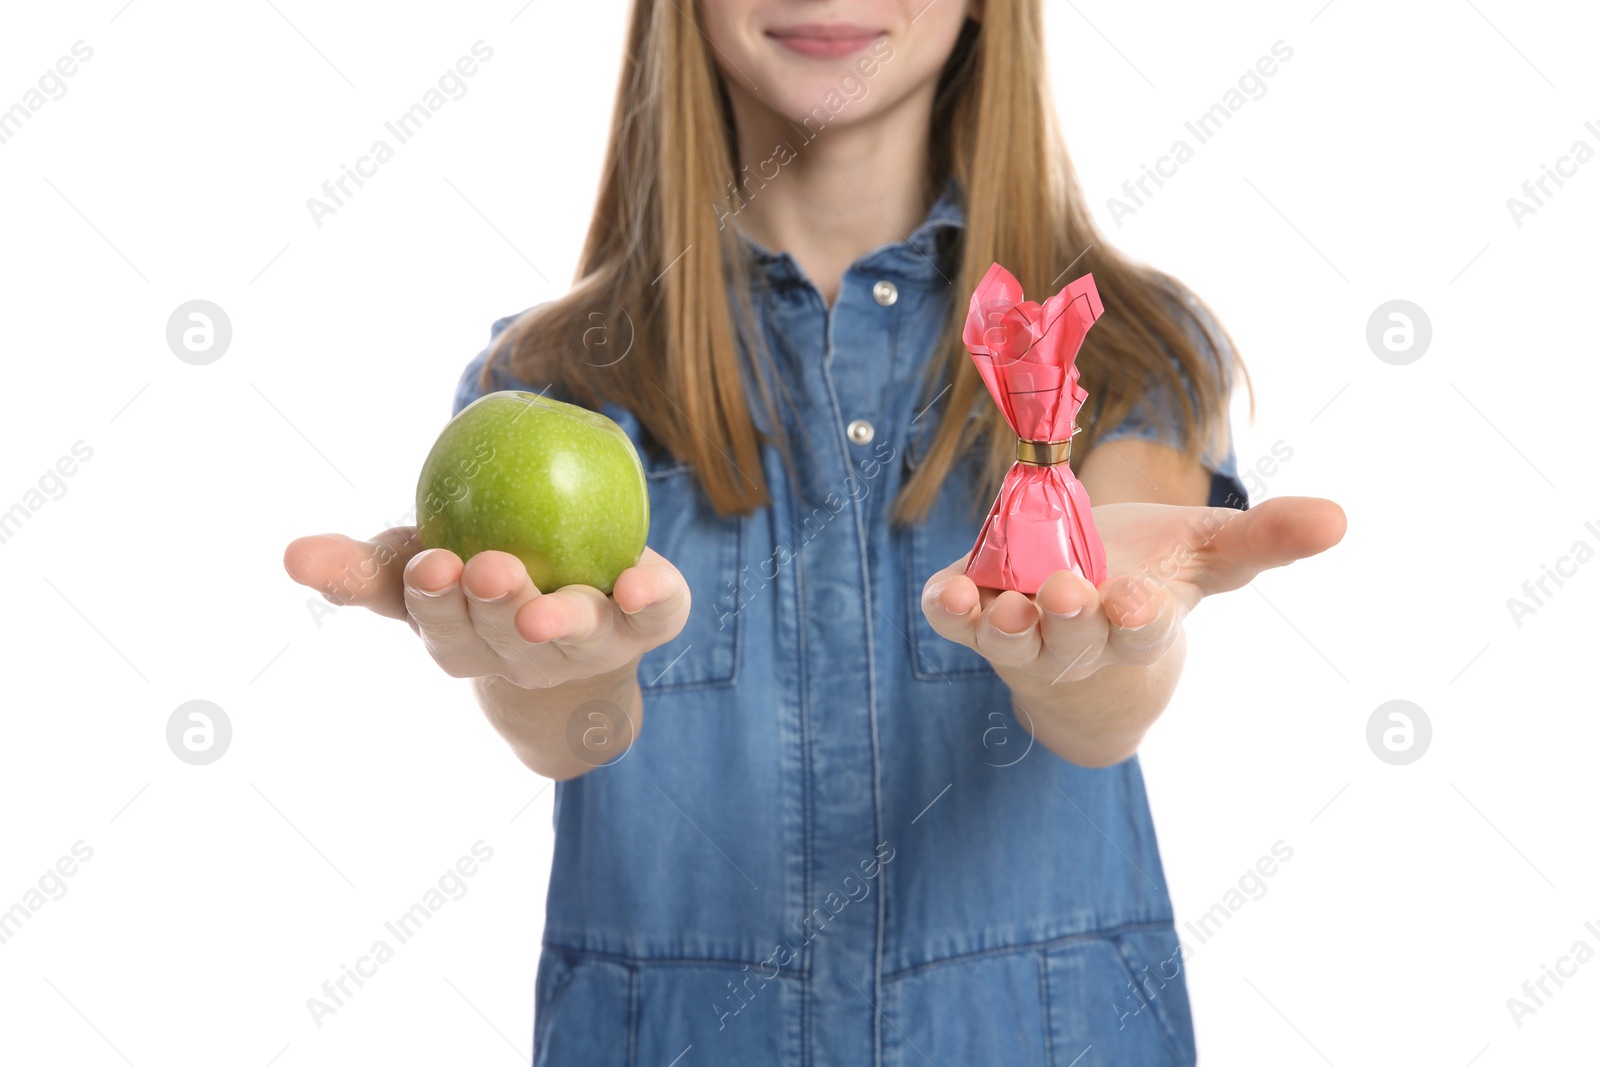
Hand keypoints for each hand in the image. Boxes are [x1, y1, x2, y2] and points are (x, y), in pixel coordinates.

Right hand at [283, 527, 690, 689]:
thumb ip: (363, 569)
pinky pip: (659, 614)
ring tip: (545, 602)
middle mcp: (531, 653)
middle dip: (494, 608)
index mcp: (470, 641)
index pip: (446, 627)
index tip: (429, 563)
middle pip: (508, 639)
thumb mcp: (415, 571)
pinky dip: (651, 601)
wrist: (580, 626)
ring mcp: (593, 645)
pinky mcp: (651, 624)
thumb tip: (291, 554)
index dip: (436, 599)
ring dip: (562, 619)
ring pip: (577, 636)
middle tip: (484, 569)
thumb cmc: (478, 587)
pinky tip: (639, 582)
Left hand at [920, 496, 1346, 688]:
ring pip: (1011, 641)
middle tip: (1068, 591)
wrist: (1082, 622)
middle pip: (1075, 639)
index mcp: (1138, 626)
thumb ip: (1266, 538)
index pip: (1143, 632)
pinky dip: (948, 610)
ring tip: (1009, 602)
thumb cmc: (1151, 580)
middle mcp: (1078, 640)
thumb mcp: (1209, 555)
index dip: (1140, 619)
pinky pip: (956, 624)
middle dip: (1072, 617)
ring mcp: (1022, 637)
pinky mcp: (976, 620)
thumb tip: (1338, 517)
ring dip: (1007, 624)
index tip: (1141, 600)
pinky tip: (944, 589)